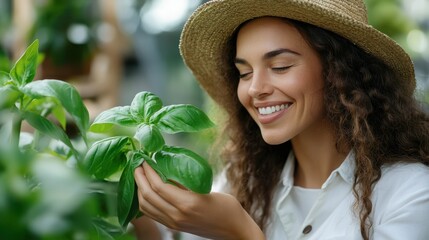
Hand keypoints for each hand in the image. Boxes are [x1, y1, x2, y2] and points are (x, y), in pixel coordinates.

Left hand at [134, 162, 264, 239]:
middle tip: (138, 164)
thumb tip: (166, 168)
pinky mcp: (173, 226)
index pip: (159, 187)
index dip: (149, 171)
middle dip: (139, 178)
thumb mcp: (206, 189)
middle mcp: (177, 216)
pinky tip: (145, 191)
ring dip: (139, 189)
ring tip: (140, 175)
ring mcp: (173, 223)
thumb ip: (185, 181)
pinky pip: (151, 214)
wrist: (233, 229)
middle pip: (148, 196)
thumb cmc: (226, 206)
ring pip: (146, 207)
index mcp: (187, 204)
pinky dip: (144, 201)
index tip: (145, 158)